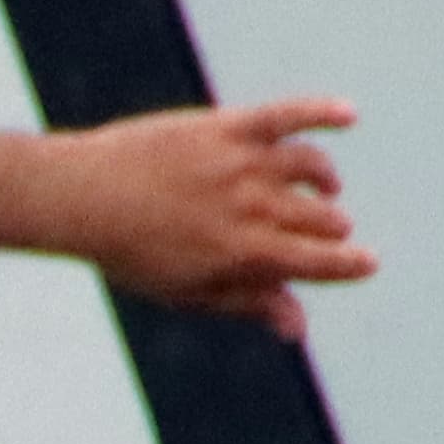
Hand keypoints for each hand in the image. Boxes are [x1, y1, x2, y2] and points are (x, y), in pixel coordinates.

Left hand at [56, 98, 375, 339]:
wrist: (78, 196)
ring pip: (313, 168)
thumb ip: (248, 304)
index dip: (352, 265)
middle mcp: (252, 208)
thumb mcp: (187, 290)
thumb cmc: (129, 251)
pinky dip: (323, 113)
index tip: (365, 263)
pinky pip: (289, 115)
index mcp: (246, 254)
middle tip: (311, 231)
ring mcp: (242, 164)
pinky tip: (348, 116)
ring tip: (322, 188)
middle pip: (323, 217)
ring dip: (324, 182)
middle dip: (327, 228)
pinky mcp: (227, 127)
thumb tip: (299, 330)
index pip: (325, 262)